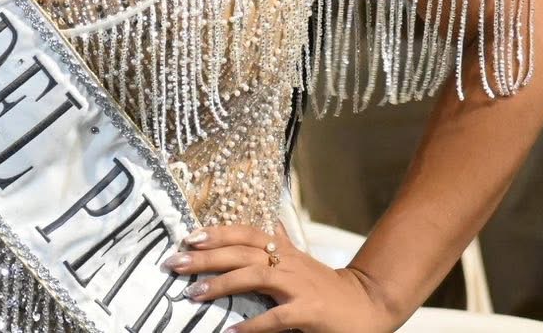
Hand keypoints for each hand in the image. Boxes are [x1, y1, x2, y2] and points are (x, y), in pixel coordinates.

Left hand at [172, 224, 403, 332]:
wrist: (367, 305)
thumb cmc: (325, 285)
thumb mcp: (299, 259)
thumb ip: (280, 242)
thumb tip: (266, 220)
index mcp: (283, 250)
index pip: (244, 232)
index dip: (216, 232)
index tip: (187, 236)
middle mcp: (288, 262)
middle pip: (241, 251)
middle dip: (206, 256)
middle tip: (175, 263)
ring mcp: (299, 286)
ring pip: (254, 276)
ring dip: (221, 284)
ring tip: (194, 293)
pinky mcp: (309, 312)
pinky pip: (276, 318)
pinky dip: (253, 325)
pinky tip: (232, 331)